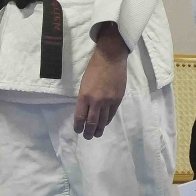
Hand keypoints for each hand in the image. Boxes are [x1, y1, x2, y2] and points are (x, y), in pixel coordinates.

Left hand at [74, 23, 127, 138]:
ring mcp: (108, 101)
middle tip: (87, 137)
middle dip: (89, 132)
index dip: (78, 126)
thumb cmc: (94, 68)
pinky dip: (107, 121)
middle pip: (92, 122)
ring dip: (99, 129)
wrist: (111, 58)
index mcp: (84, 96)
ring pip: (103, 121)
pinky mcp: (118, 100)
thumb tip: (85, 111)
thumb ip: (84, 98)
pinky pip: (111, 114)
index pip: (80, 117)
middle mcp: (96, 101)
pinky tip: (104, 124)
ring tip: (96, 134)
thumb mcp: (84, 83)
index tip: (78, 130)